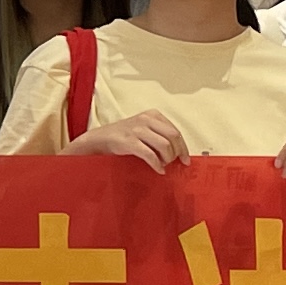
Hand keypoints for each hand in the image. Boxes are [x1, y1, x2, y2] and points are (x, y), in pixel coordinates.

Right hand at [71, 112, 188, 168]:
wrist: (99, 138)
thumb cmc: (124, 136)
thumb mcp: (143, 128)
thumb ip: (159, 134)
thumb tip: (179, 151)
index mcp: (153, 115)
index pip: (175, 131)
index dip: (183, 147)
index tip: (186, 159)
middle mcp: (146, 119)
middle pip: (173, 137)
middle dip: (177, 153)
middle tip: (175, 163)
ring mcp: (137, 130)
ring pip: (164, 146)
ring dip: (167, 159)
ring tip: (162, 165)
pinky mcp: (129, 141)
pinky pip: (150, 155)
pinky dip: (157, 165)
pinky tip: (158, 169)